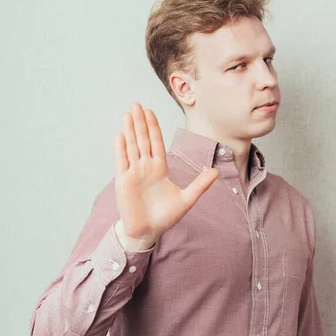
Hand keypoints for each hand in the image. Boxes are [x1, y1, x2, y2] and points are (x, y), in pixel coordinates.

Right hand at [113, 102, 218, 244]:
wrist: (148, 232)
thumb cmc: (165, 217)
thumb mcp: (187, 199)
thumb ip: (200, 185)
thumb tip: (216, 172)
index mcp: (160, 169)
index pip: (157, 143)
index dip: (153, 127)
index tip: (150, 111)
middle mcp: (146, 168)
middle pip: (143, 140)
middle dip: (140, 122)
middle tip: (137, 104)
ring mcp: (134, 173)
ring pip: (132, 147)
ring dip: (130, 130)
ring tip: (128, 114)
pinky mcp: (123, 182)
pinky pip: (122, 162)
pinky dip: (121, 149)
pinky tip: (120, 135)